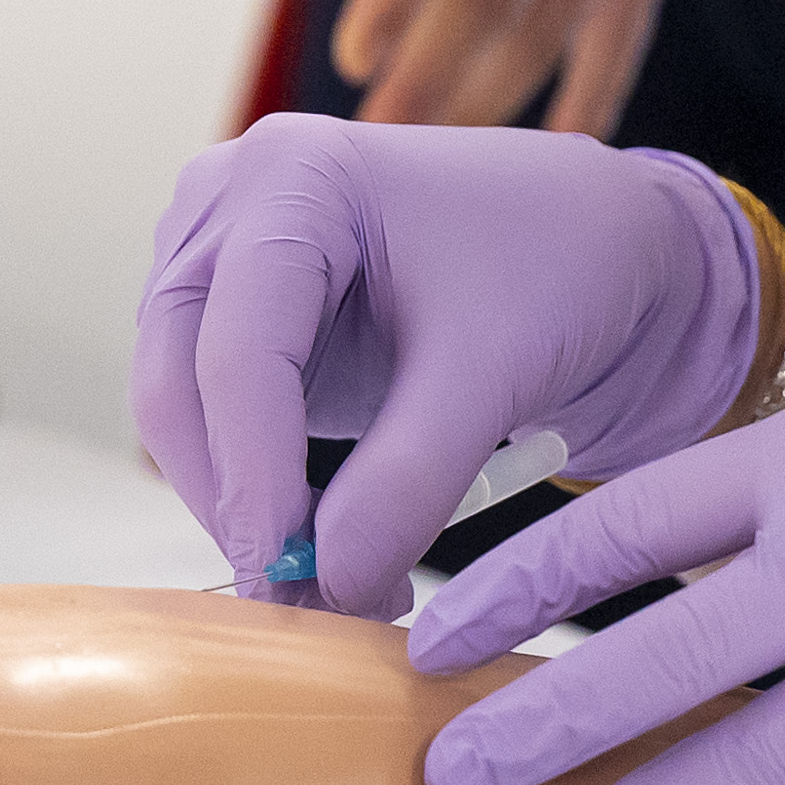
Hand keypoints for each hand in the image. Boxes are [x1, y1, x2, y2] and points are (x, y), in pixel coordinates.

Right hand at [130, 115, 767, 618]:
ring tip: (336, 588)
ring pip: (185, 411)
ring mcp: (224, 263)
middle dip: (237, 501)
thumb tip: (332, 584)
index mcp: (295, 177)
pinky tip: (327, 547)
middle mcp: (233, 208)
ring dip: (244, 508)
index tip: (286, 579)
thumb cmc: (559, 265)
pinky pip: (218, 423)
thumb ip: (410, 477)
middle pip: (182, 380)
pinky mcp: (241, 324)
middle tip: (302, 607)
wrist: (601, 252)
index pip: (240, 347)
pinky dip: (262, 493)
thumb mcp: (495, 370)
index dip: (254, 474)